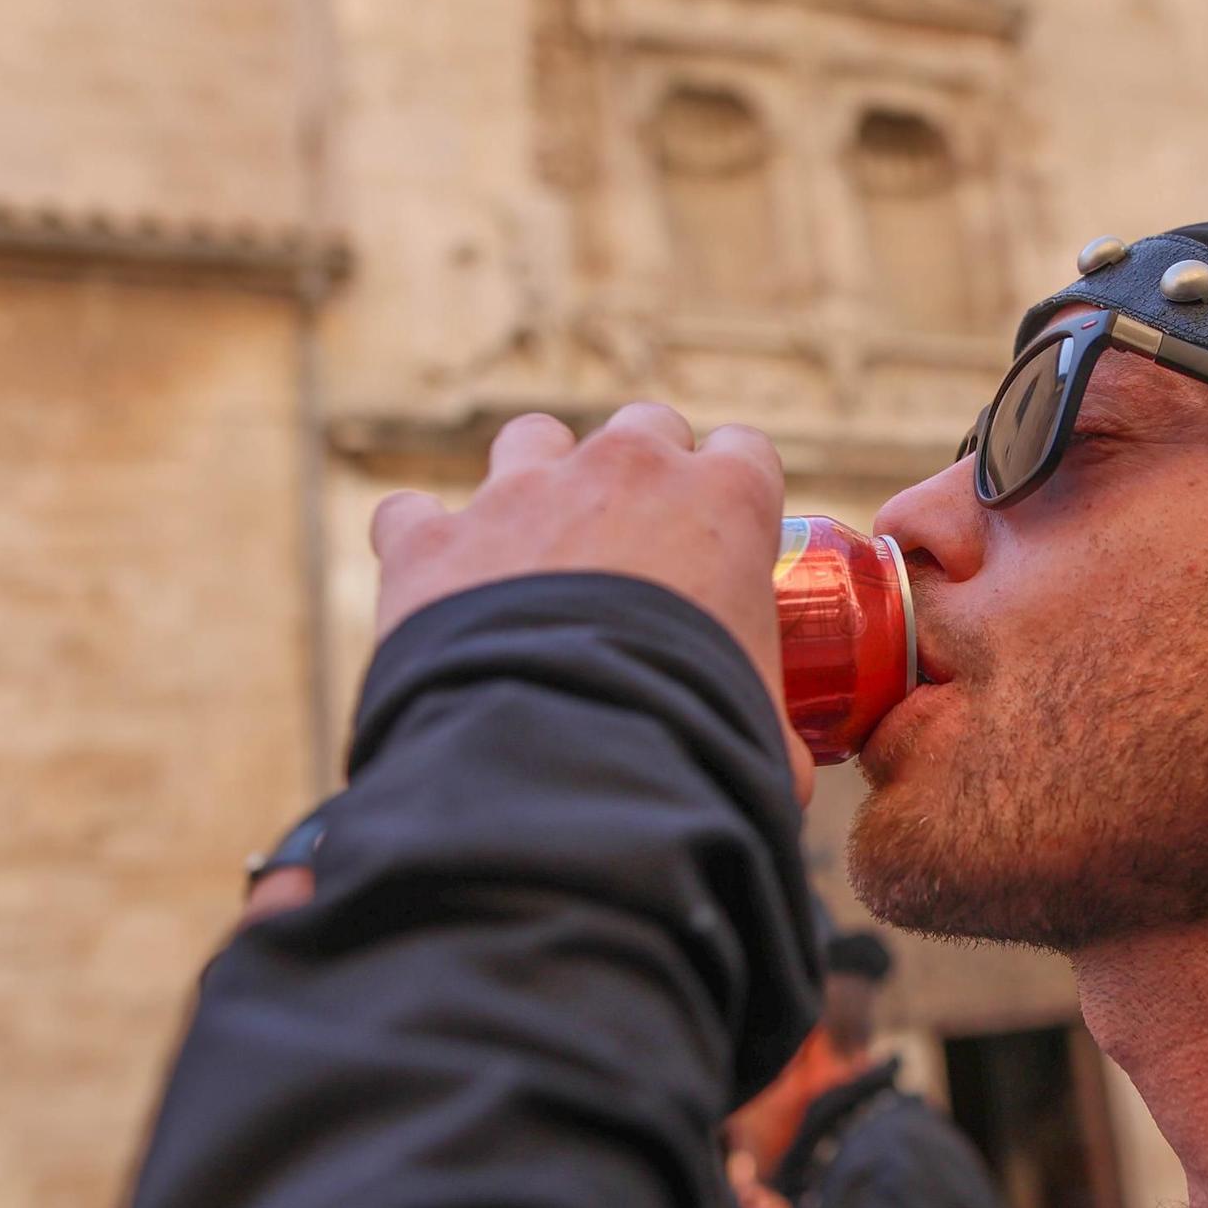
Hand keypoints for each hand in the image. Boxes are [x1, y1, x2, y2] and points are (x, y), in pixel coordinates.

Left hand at [370, 406, 814, 803]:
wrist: (562, 757)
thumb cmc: (691, 735)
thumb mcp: (761, 731)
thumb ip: (775, 733)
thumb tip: (792, 781)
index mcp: (724, 501)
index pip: (746, 452)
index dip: (738, 492)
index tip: (728, 540)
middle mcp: (623, 468)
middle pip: (643, 426)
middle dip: (641, 473)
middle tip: (638, 545)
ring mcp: (519, 493)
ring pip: (532, 439)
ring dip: (535, 481)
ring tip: (536, 550)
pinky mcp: (433, 539)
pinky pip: (415, 515)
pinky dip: (426, 546)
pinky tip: (437, 588)